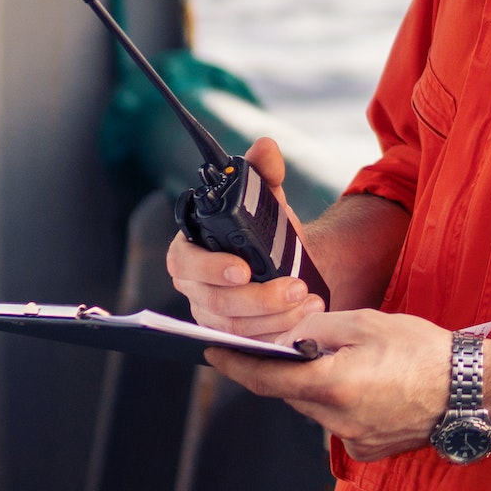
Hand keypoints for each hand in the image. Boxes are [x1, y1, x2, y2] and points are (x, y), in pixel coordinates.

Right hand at [164, 138, 322, 341]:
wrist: (286, 260)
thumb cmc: (265, 228)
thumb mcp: (268, 198)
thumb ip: (265, 171)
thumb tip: (265, 148)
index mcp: (190, 248)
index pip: (183, 261)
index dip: (209, 268)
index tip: (243, 269)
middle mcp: (194, 286)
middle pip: (213, 301)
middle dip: (257, 298)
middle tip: (295, 287)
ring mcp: (210, 315)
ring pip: (234, 326)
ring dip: (274, 316)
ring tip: (307, 300)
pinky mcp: (231, 336)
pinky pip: (249, 342)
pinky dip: (278, 331)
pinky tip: (304, 316)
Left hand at [206, 309, 452, 461]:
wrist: (469, 389)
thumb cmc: (422, 350)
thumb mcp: (367, 323)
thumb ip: (319, 331)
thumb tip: (290, 339)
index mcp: (333, 386)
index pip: (268, 379)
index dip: (236, 365)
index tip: (213, 353)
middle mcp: (338, 422)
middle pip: (293, 395)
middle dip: (288, 370)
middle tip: (295, 345)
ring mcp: (354, 442)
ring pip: (316, 410)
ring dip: (318, 387)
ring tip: (345, 361)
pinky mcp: (369, 451)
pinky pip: (339, 424)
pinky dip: (341, 403)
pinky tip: (367, 385)